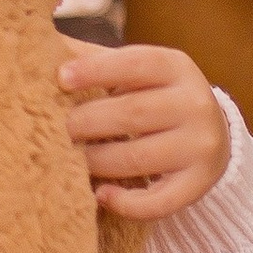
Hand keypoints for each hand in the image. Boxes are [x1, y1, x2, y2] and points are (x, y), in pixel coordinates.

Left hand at [61, 43, 229, 221]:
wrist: (210, 133)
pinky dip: (126, 203)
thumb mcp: (135, 71)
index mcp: (175, 66)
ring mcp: (200, 146)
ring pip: (137, 159)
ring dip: (96, 162)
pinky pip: (158, 201)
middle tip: (57, 130)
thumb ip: (95, 61)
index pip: (135, 63)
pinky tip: (101, 195)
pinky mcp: (198, 184)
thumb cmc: (154, 96)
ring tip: (70, 160)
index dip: (96, 70)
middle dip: (85, 122)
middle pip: (132, 114)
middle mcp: (194, 103)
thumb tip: (42, 49)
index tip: (61, 78)